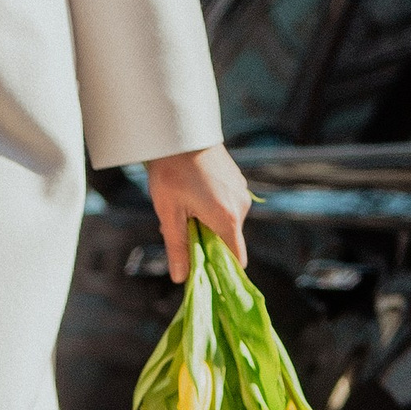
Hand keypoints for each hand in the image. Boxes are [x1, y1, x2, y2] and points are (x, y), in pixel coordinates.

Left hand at [146, 142, 249, 280]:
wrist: (178, 131)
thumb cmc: (171, 172)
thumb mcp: (169, 213)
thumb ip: (177, 247)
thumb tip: (181, 278)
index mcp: (227, 218)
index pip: (236, 259)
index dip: (221, 269)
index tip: (203, 269)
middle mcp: (241, 206)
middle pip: (228, 240)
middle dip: (205, 240)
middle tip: (179, 223)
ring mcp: (241, 191)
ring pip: (226, 221)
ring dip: (206, 222)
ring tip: (182, 203)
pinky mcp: (237, 180)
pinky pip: (226, 205)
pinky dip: (211, 207)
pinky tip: (191, 192)